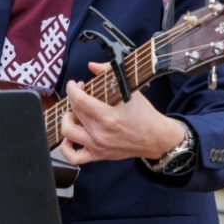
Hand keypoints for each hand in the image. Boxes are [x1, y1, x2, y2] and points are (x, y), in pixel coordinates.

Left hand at [58, 61, 186, 165]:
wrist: (156, 138)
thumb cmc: (145, 114)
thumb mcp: (131, 90)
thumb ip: (109, 73)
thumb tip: (92, 66)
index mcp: (109, 116)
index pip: (79, 100)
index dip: (72, 89)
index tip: (74, 84)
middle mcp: (101, 133)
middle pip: (74, 112)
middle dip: (73, 98)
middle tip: (80, 94)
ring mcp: (98, 146)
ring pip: (68, 132)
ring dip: (67, 119)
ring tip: (74, 113)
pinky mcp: (99, 155)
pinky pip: (74, 157)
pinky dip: (66, 147)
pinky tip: (70, 137)